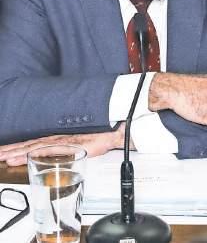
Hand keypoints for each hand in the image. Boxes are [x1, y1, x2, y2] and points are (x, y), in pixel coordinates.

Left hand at [0, 125, 124, 165]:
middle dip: (11, 149)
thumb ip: (66, 148)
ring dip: (17, 152)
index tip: (4, 150)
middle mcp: (56, 138)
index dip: (17, 146)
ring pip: (33, 147)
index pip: (32, 142)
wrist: (111, 133)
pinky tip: (21, 158)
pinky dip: (32, 153)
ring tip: (3, 157)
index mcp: (57, 137)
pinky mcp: (67, 145)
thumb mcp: (79, 143)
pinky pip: (45, 150)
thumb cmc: (98, 137)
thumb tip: (58, 152)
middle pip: (28, 144)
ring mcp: (60, 141)